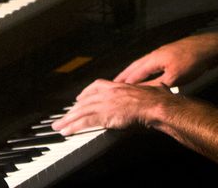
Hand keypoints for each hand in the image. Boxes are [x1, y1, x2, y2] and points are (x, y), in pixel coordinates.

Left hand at [50, 79, 175, 134]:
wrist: (156, 105)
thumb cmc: (158, 99)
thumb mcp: (152, 90)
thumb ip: (150, 91)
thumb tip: (159, 89)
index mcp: (117, 86)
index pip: (95, 87)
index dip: (85, 94)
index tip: (78, 99)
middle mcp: (107, 93)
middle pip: (84, 102)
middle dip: (71, 111)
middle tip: (62, 117)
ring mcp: (104, 103)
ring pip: (80, 112)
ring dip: (67, 120)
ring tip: (58, 126)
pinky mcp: (104, 116)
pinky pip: (84, 123)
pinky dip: (73, 127)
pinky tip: (66, 131)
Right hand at [113, 33, 217, 86]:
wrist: (208, 48)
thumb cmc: (192, 62)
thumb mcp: (174, 77)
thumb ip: (157, 84)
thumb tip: (142, 93)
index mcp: (153, 59)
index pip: (134, 73)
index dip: (123, 82)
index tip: (112, 90)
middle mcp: (154, 55)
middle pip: (135, 66)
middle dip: (123, 76)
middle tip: (111, 84)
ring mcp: (161, 54)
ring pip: (142, 65)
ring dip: (132, 73)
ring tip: (124, 80)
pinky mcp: (169, 56)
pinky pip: (150, 64)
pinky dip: (143, 71)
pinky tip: (145, 75)